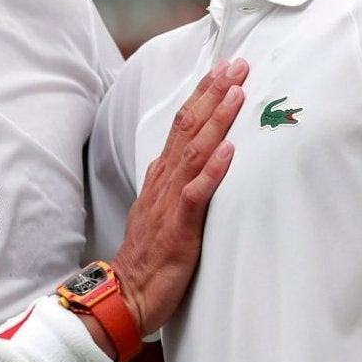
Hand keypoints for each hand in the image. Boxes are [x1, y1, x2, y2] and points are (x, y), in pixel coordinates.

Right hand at [112, 59, 246, 331]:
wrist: (124, 296)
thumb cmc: (147, 258)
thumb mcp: (162, 211)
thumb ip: (177, 184)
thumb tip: (199, 160)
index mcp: (161, 177)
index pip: (182, 126)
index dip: (202, 96)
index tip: (223, 70)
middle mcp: (163, 182)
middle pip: (188, 128)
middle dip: (213, 94)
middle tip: (237, 65)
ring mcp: (168, 203)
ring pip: (193, 153)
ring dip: (217, 121)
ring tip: (237, 93)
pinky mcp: (177, 228)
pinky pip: (195, 195)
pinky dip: (212, 171)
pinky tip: (228, 151)